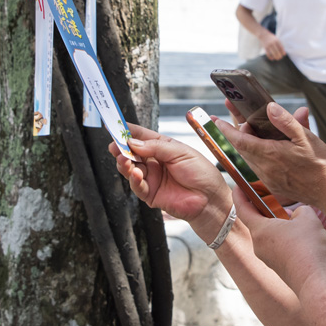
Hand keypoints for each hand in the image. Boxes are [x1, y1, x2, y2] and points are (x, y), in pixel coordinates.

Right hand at [109, 123, 232, 236]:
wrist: (210, 198)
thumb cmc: (201, 173)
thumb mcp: (180, 152)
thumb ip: (156, 147)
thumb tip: (133, 142)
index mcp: (162, 148)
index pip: (142, 136)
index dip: (128, 131)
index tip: (115, 126)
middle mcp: (154, 162)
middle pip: (132, 153)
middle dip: (121, 148)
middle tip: (115, 144)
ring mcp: (151, 178)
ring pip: (130, 169)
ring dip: (124, 163)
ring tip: (123, 158)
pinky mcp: (151, 194)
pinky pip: (137, 186)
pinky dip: (134, 179)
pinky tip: (135, 174)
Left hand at [222, 101, 325, 210]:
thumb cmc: (322, 164)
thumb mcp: (307, 138)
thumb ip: (287, 122)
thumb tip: (270, 108)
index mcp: (271, 154)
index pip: (241, 140)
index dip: (227, 130)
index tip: (217, 120)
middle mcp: (265, 168)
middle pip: (243, 148)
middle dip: (237, 132)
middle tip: (236, 116)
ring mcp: (268, 179)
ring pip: (250, 158)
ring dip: (247, 145)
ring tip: (252, 130)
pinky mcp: (273, 186)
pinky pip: (258, 168)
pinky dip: (257, 156)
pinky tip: (266, 149)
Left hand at [244, 202, 325, 296]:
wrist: (316, 282)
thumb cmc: (309, 248)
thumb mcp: (308, 218)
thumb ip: (300, 210)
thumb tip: (296, 216)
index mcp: (260, 230)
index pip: (243, 209)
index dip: (240, 195)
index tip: (238, 187)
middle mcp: (259, 246)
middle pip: (257, 222)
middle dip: (266, 210)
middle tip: (276, 199)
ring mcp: (268, 259)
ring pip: (270, 236)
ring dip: (279, 226)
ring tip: (297, 220)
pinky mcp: (279, 268)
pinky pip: (278, 248)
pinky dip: (286, 239)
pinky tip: (303, 239)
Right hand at [259, 31, 286, 59]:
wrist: (263, 35)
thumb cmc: (271, 38)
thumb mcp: (276, 39)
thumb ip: (279, 44)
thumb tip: (283, 52)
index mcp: (277, 41)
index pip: (281, 47)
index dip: (283, 51)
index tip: (284, 55)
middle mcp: (273, 43)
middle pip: (277, 51)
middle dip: (279, 55)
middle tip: (280, 58)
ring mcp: (269, 45)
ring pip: (273, 53)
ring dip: (275, 57)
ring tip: (277, 59)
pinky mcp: (265, 47)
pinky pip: (268, 53)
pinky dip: (270, 57)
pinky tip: (272, 59)